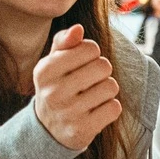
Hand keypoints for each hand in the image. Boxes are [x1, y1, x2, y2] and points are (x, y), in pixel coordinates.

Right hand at [32, 24, 121, 150]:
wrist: (48, 129)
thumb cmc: (57, 86)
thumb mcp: (54, 62)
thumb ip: (65, 41)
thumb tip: (78, 28)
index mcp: (45, 70)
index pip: (90, 48)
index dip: (93, 53)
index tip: (83, 63)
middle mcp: (53, 92)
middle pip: (103, 66)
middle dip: (102, 71)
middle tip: (90, 81)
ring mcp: (68, 112)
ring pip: (111, 87)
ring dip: (107, 90)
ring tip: (92, 95)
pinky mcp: (82, 130)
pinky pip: (114, 108)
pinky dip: (110, 108)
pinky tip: (96, 110)